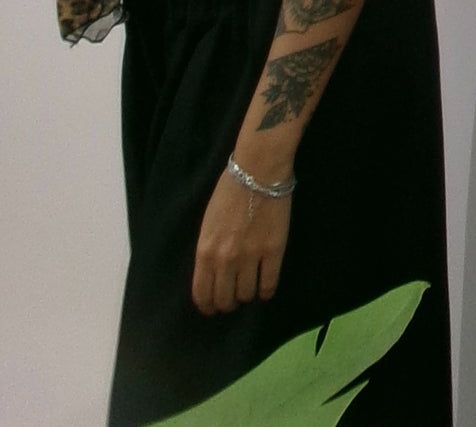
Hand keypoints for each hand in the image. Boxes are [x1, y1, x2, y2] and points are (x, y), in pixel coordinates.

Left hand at [192, 164, 290, 313]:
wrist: (258, 170)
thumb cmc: (229, 191)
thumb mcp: (208, 224)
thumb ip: (208, 251)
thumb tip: (213, 274)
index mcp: (205, 252)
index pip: (202, 295)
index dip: (208, 306)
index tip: (213, 306)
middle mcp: (225, 260)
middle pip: (224, 300)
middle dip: (228, 302)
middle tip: (233, 297)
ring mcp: (250, 257)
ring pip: (246, 294)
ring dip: (247, 294)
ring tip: (250, 286)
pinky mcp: (274, 251)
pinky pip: (269, 284)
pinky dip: (266, 290)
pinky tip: (266, 286)